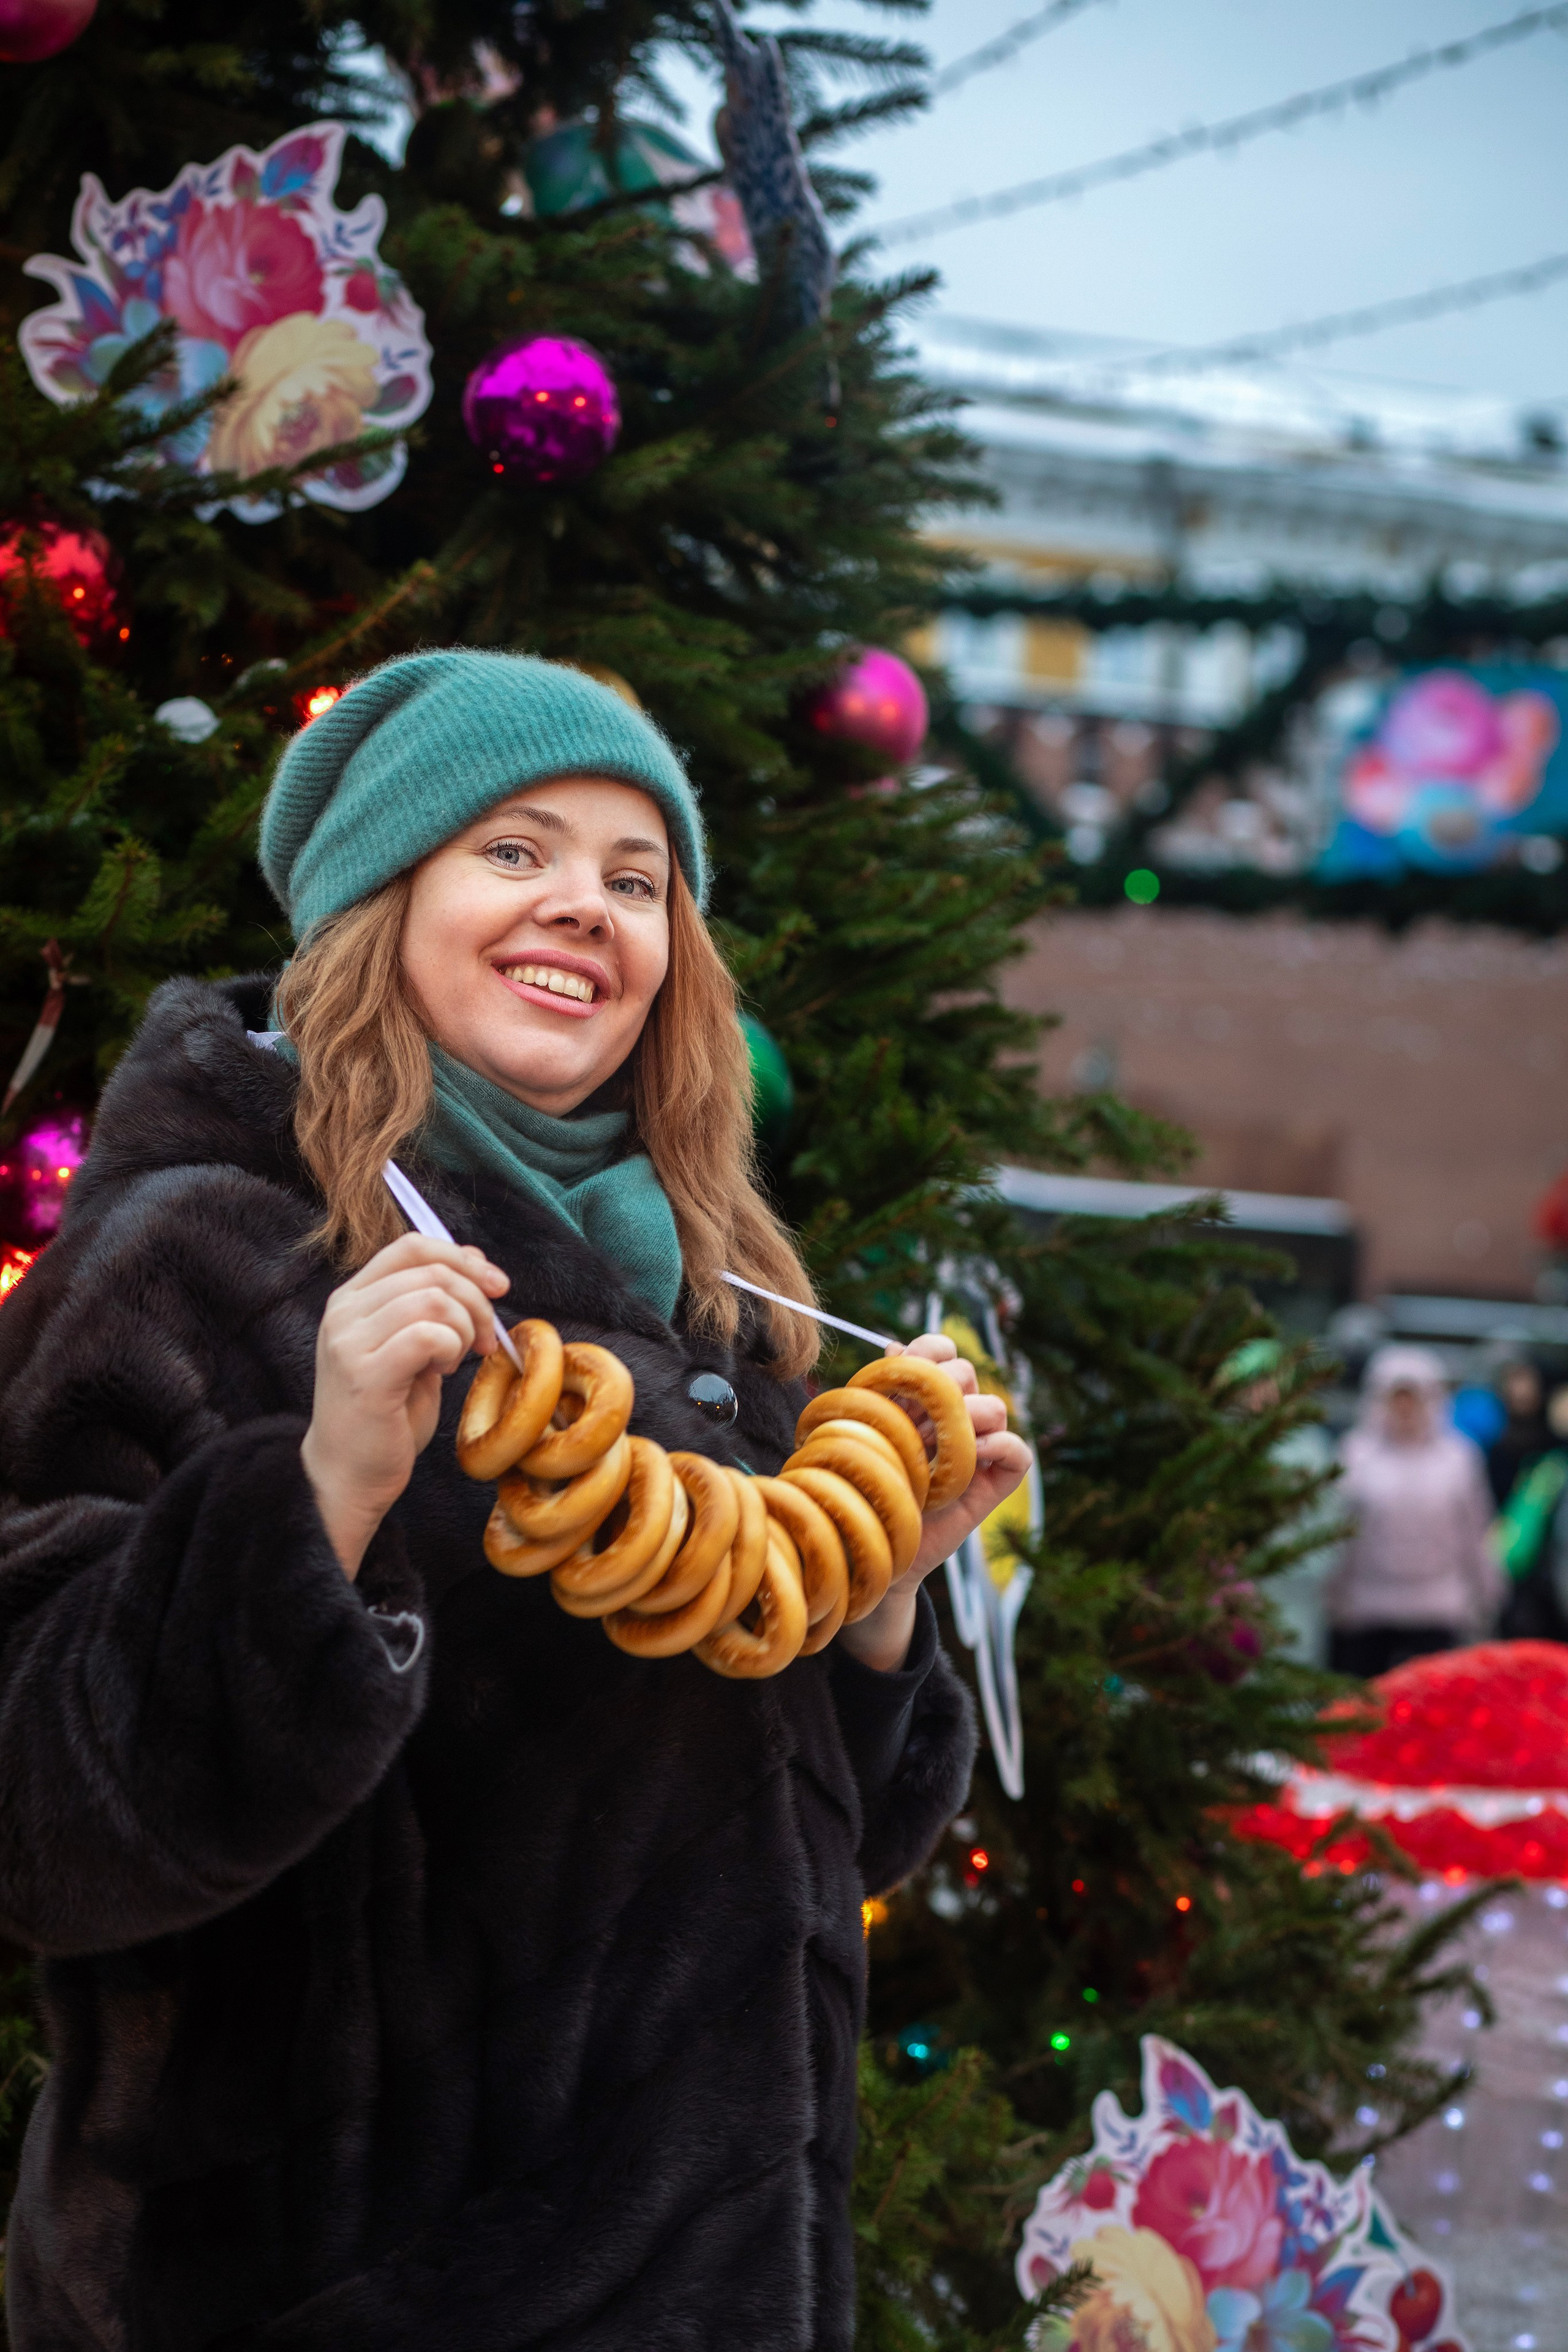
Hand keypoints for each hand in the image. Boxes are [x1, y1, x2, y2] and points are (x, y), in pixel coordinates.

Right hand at [301, 1233, 509, 1580]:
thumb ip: (433, 1304)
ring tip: (455, 1361)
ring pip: (433, 1299)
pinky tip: (442, 1372)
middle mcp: (343, 1311)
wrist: (349, 1476)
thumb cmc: (387, 1415)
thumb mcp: (414, 1347)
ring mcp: (349, 1341)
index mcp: (352, 1298)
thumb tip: (473, 1258)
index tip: (498, 1285)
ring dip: (464, 1328)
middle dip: (476, 1301)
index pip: (411, 1247)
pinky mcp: (365, 1373)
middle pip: (430, 1271)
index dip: (462, 1258)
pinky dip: (451, 1349)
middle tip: (485, 1341)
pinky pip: (428, 1335)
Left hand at [834, 1332, 1032, 1672]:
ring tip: (933, 1446)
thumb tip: (893, 1348)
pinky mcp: (995, 1482)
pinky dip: (999, 1446)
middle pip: (967, 1372)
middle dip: (940, 1389)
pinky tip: (971, 1457)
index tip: (906, 1367)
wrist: (876, 1541)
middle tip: (910, 1422)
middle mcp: (955, 1417)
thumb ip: (880, 1391)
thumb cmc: (868, 1484)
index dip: (929, 1349)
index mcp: (923, 1397)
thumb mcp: (868, 1434)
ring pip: (995, 1407)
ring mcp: (979, 1449)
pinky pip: (1018, 1451)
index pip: (941, 1349)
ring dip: (966, 1419)